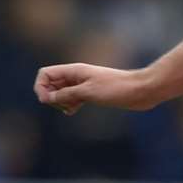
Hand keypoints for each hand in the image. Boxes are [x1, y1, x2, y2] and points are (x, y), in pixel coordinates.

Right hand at [33, 63, 156, 114]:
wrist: (141, 90)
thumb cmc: (116, 88)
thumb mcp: (88, 92)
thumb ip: (66, 94)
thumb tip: (47, 98)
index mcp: (74, 71)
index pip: (45, 74)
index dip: (41, 87)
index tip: (49, 101)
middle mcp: (77, 76)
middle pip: (51, 83)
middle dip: (50, 95)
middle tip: (62, 105)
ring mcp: (84, 84)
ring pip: (62, 91)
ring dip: (60, 101)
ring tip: (69, 109)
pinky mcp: (93, 93)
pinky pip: (73, 98)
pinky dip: (70, 104)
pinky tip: (73, 111)